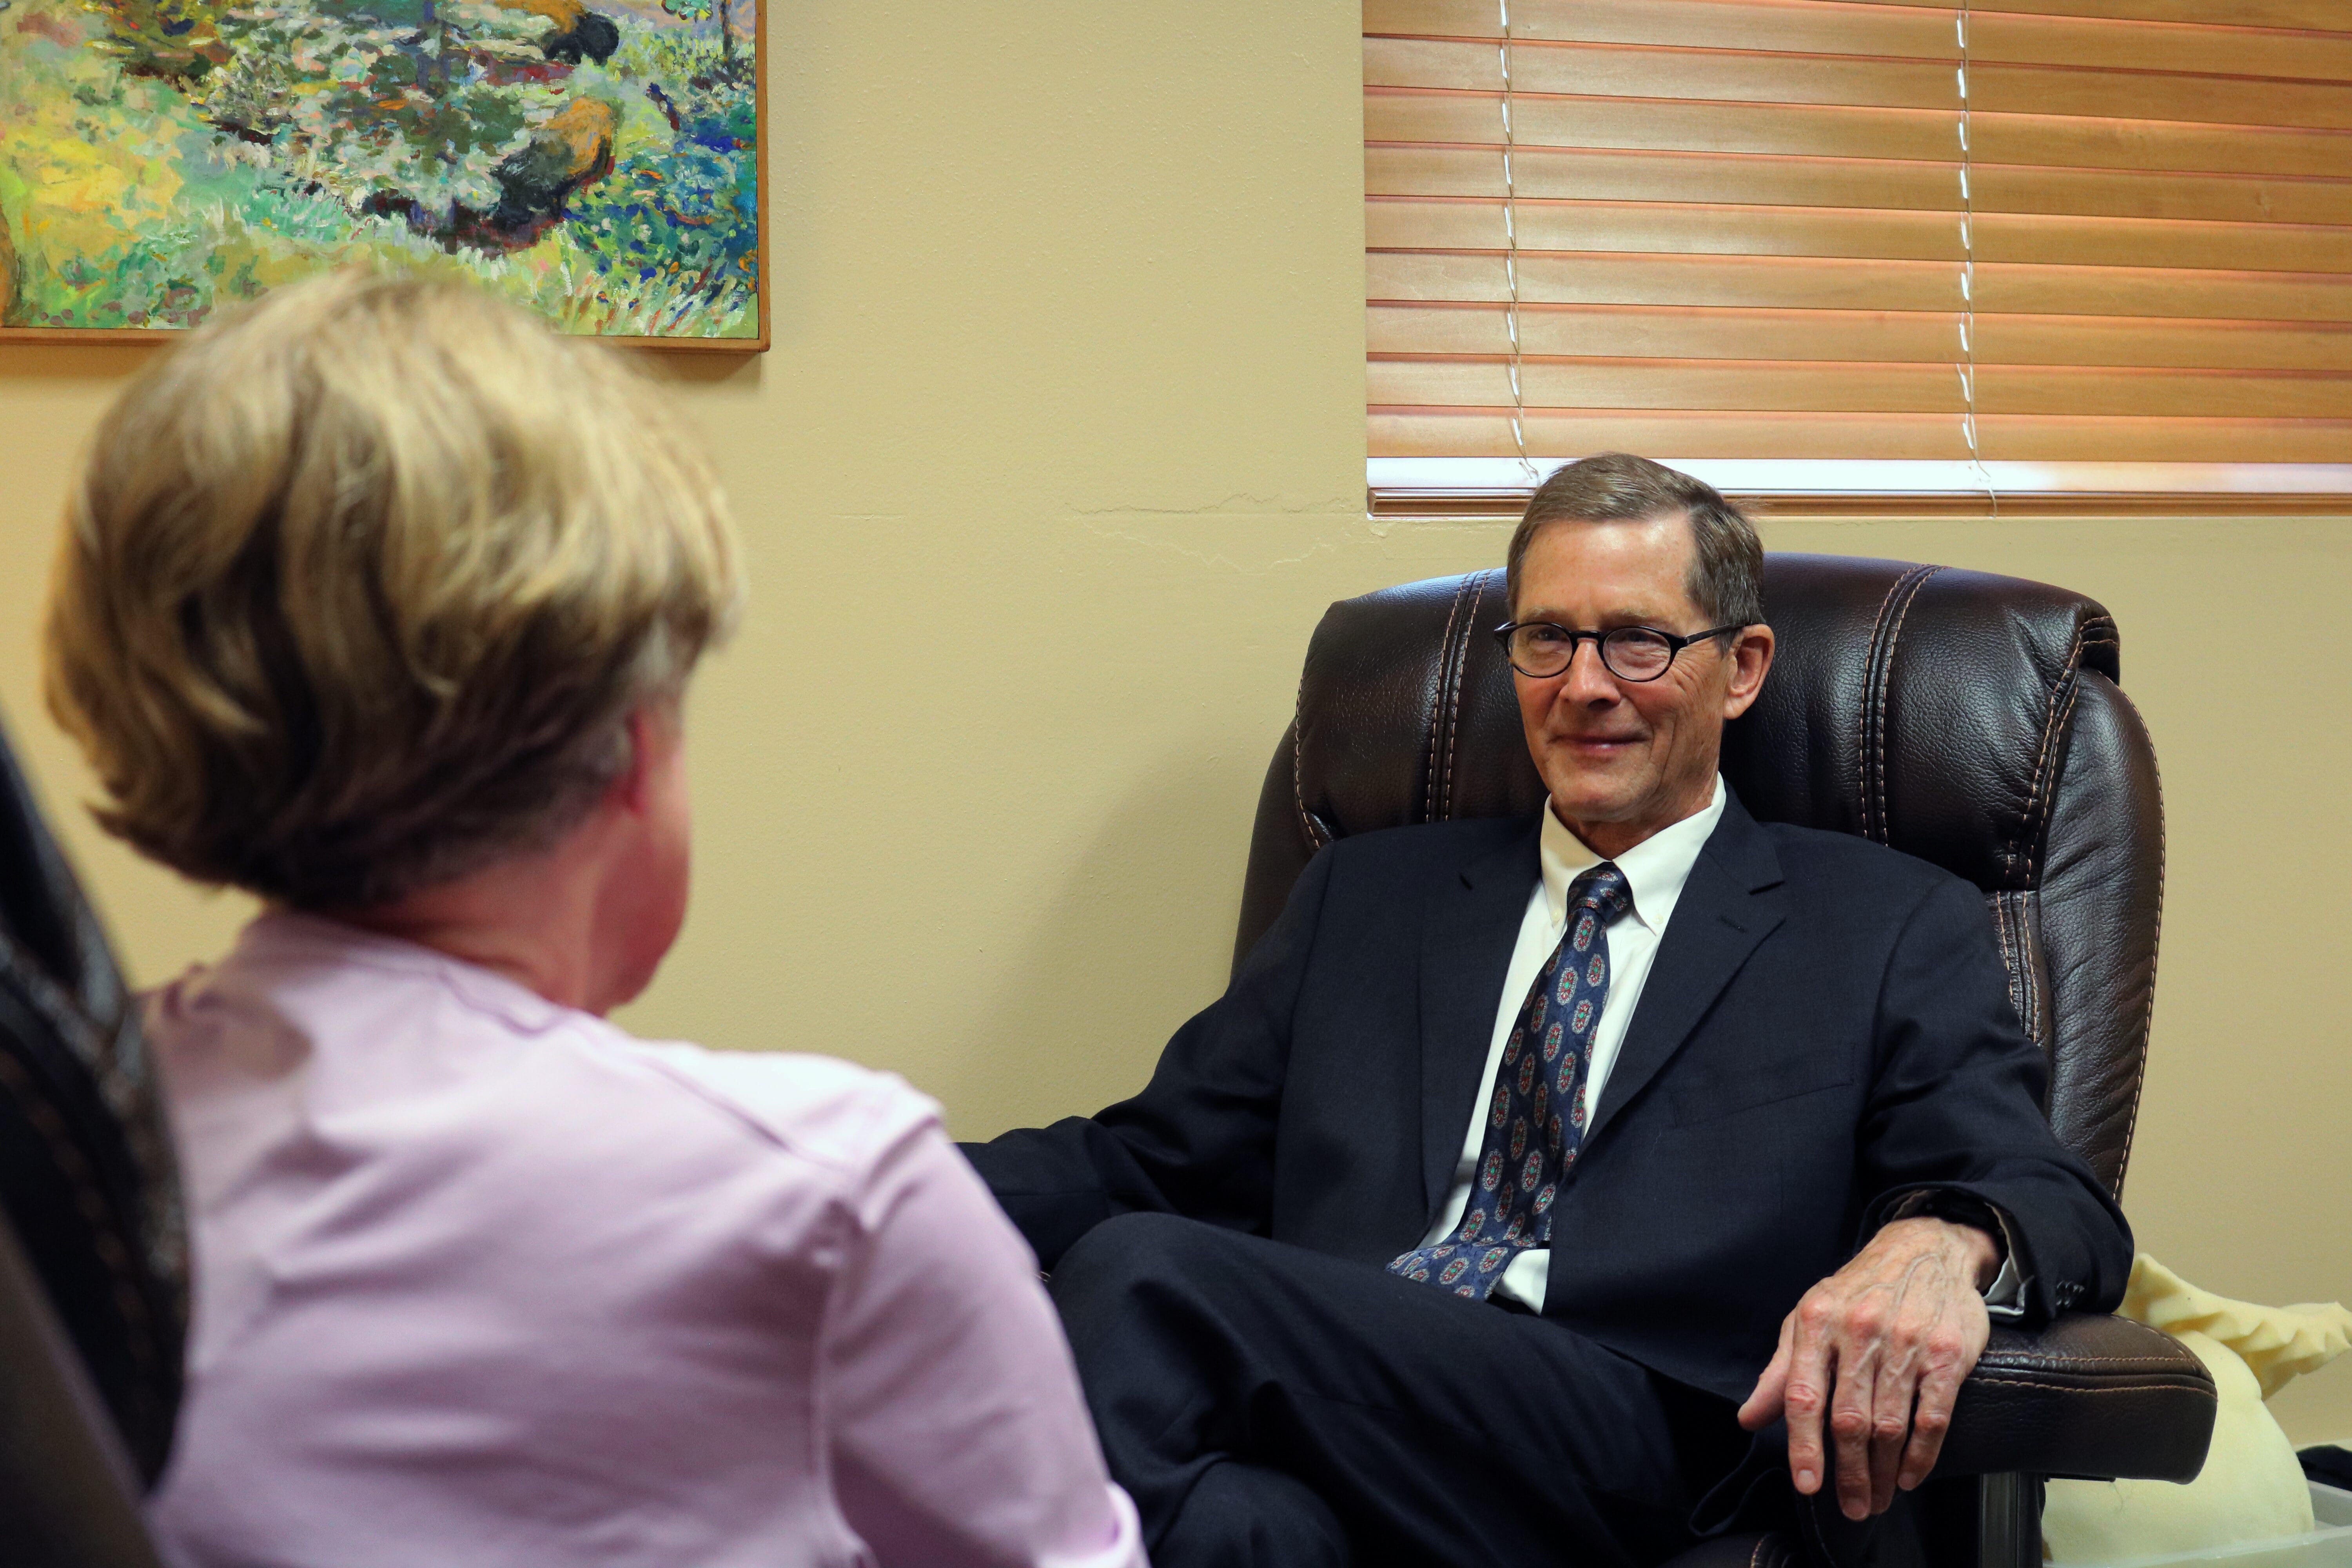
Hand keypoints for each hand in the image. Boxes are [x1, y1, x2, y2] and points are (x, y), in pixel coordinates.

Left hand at [1735, 1217, 1997, 1520]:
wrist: (1923, 1249)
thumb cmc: (1856, 1292)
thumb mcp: (1806, 1318)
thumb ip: (1780, 1372)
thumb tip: (1749, 1419)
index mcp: (1815, 1322)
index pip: (1803, 1395)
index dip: (1803, 1446)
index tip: (1807, 1485)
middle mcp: (1858, 1330)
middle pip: (1848, 1420)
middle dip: (1849, 1473)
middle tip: (1851, 1507)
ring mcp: (1905, 1342)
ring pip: (1889, 1425)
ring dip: (1882, 1472)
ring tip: (1877, 1498)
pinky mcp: (1946, 1353)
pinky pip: (1932, 1417)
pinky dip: (1920, 1455)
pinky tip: (1909, 1475)